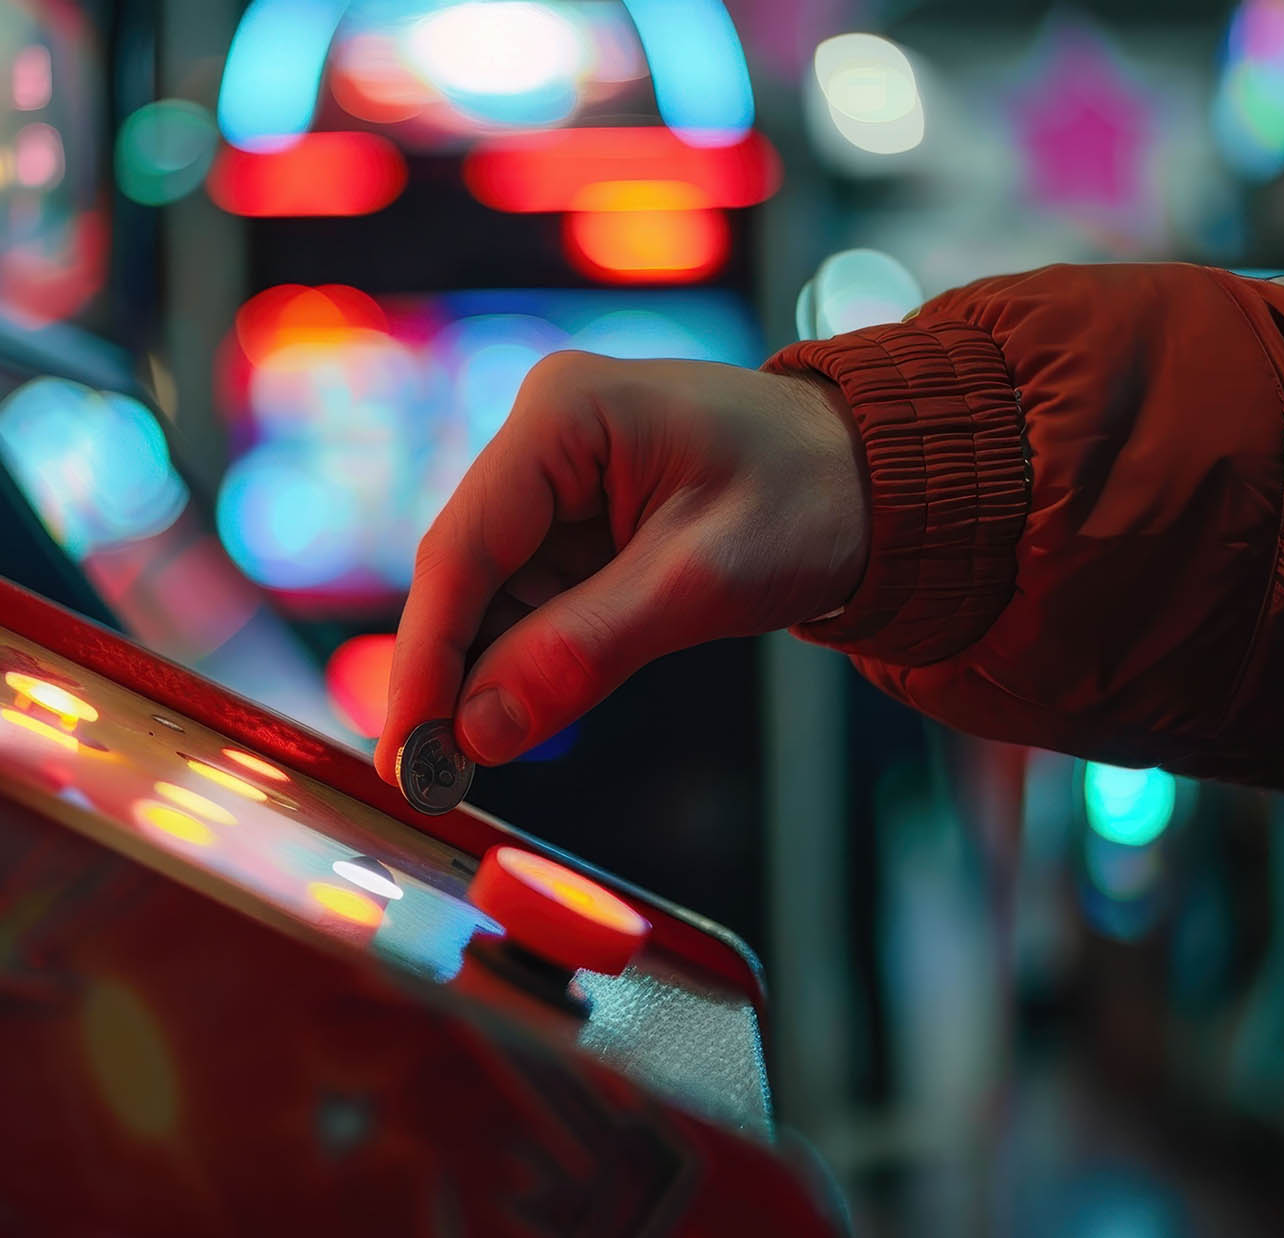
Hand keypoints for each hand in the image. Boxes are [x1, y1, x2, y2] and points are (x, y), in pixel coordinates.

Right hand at [375, 352, 868, 781]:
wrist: (876, 477)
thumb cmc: (809, 499)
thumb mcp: (703, 582)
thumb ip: (585, 652)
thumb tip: (480, 731)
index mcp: (564, 413)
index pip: (464, 545)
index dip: (426, 653)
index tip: (407, 747)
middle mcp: (541, 435)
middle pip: (461, 570)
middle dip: (444, 674)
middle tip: (426, 777)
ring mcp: (552, 478)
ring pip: (484, 593)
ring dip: (475, 677)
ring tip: (460, 765)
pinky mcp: (571, 522)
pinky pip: (523, 601)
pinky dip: (516, 663)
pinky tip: (505, 719)